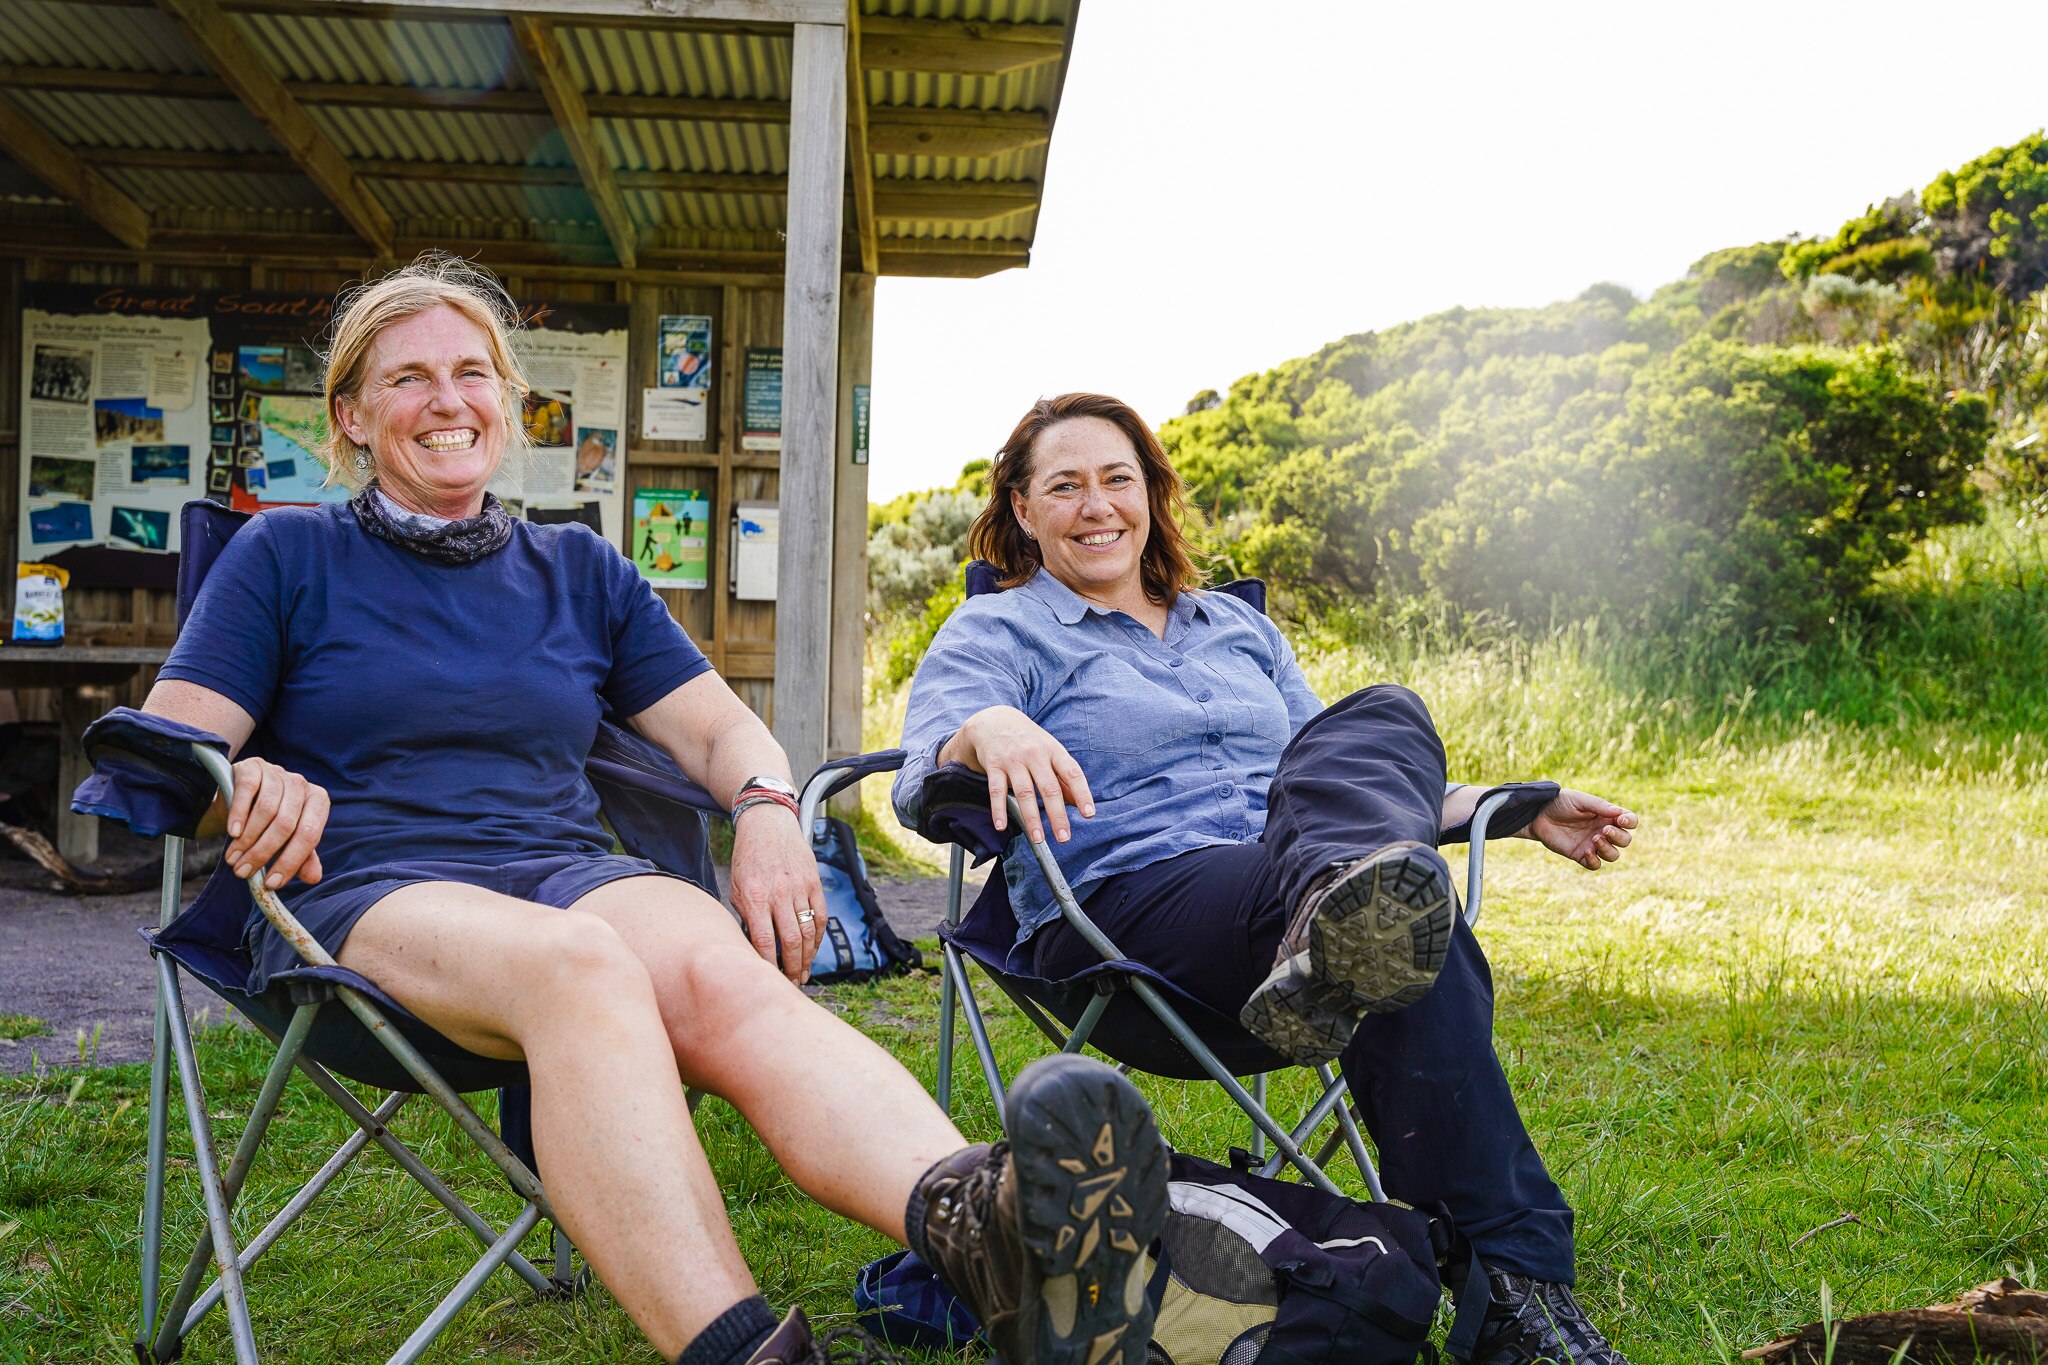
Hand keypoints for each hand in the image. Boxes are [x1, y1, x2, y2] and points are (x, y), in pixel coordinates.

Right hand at [224, 757, 328, 889]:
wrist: (238, 795)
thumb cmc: (269, 821)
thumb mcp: (287, 839)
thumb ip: (302, 857)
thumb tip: (313, 878)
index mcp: (318, 801)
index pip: (310, 834)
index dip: (291, 861)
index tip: (272, 883)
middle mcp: (301, 784)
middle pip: (286, 824)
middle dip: (263, 853)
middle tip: (244, 872)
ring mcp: (278, 772)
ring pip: (267, 810)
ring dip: (248, 840)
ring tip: (234, 859)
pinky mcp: (254, 766)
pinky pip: (248, 790)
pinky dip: (239, 815)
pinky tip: (232, 833)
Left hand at [729, 804, 825, 984]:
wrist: (768, 823)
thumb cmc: (748, 857)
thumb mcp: (736, 886)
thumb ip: (745, 916)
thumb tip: (755, 946)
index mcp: (754, 896)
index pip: (763, 941)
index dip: (768, 965)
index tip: (768, 979)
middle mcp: (778, 893)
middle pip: (790, 941)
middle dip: (791, 968)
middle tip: (791, 984)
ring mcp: (799, 888)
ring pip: (808, 932)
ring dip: (807, 958)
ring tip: (803, 973)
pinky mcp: (814, 882)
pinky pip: (821, 916)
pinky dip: (818, 937)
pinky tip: (813, 950)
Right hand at [944, 706, 1094, 844]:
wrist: (994, 720)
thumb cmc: (1028, 740)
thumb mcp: (1050, 750)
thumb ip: (1063, 776)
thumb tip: (1077, 803)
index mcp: (1053, 750)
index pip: (1072, 773)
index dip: (1082, 794)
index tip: (1089, 814)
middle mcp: (1035, 754)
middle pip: (1049, 788)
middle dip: (1057, 815)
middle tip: (1064, 837)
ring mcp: (1013, 760)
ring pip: (1025, 792)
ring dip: (1031, 818)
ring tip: (1038, 839)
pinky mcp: (994, 765)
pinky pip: (997, 790)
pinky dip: (998, 810)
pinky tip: (1001, 826)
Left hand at [1526, 789, 1636, 869]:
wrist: (1538, 814)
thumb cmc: (1560, 803)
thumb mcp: (1580, 800)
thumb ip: (1599, 806)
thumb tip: (1620, 814)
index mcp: (1607, 816)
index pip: (1630, 821)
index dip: (1631, 822)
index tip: (1620, 820)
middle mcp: (1603, 831)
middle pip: (1625, 840)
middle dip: (1619, 837)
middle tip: (1605, 830)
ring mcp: (1593, 844)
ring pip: (1613, 855)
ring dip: (1608, 849)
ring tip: (1595, 839)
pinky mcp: (1580, 855)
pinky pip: (1595, 865)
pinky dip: (1595, 861)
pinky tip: (1587, 851)